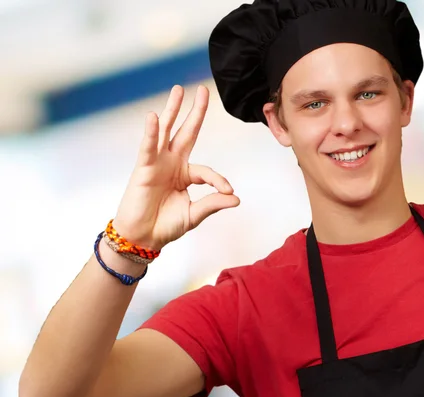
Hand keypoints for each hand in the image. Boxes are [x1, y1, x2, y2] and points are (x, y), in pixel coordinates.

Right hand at [112, 84, 239, 249]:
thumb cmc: (166, 225)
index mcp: (186, 175)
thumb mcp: (194, 214)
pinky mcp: (144, 168)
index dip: (219, 181)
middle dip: (195, 113)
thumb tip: (236, 198)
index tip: (228, 192)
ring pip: (166, 132)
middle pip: (186, 133)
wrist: (144, 237)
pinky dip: (151, 132)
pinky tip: (154, 116)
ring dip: (172, 110)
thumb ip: (213, 204)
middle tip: (203, 91)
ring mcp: (158, 163)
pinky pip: (149, 147)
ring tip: (179, 90)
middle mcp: (172, 164)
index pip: (207, 172)